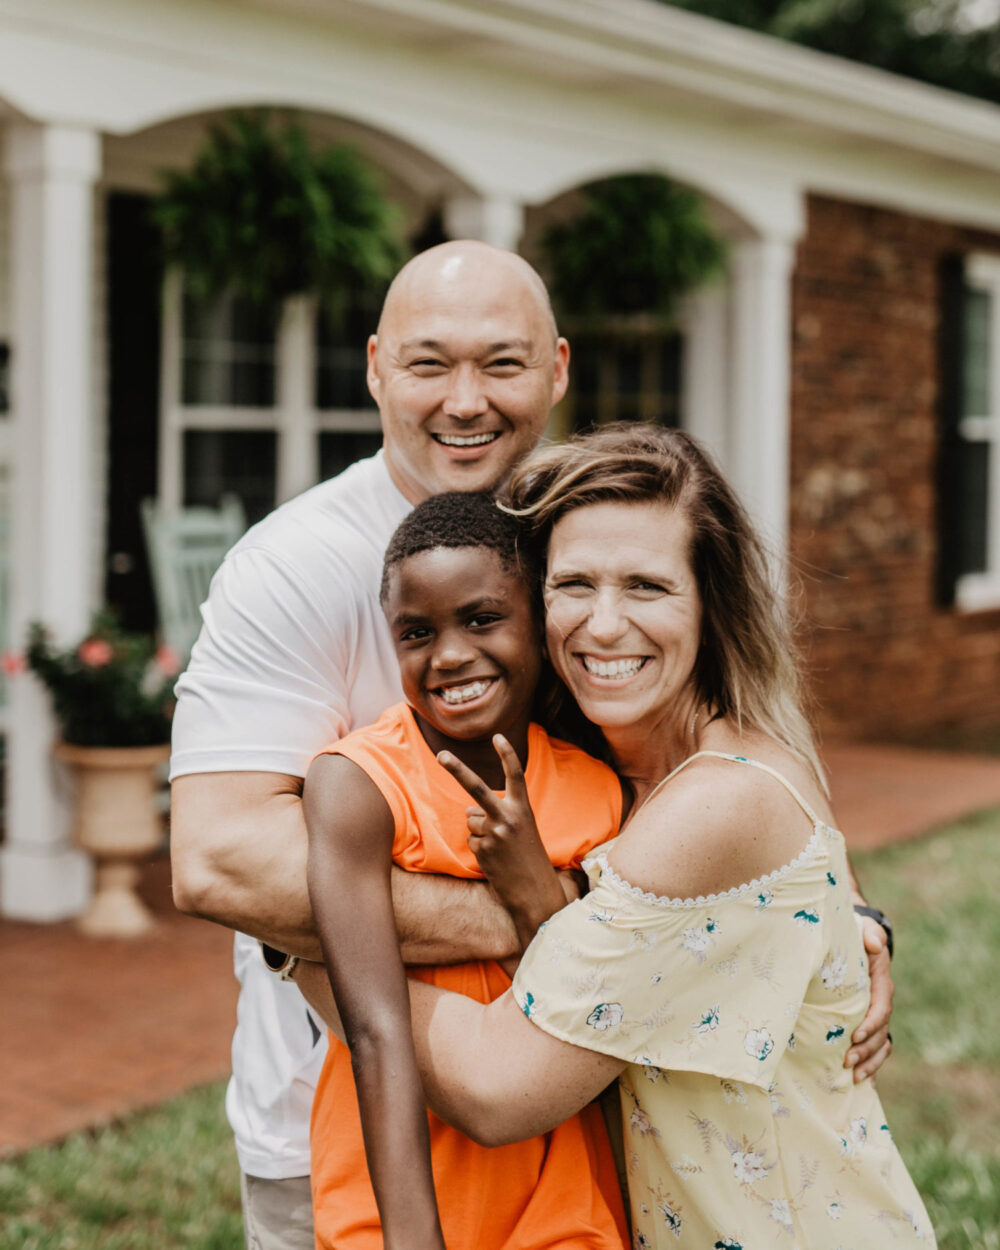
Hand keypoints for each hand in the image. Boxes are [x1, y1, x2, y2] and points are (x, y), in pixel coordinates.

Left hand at [437, 735, 565, 947]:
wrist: (535, 892)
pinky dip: (479, 848)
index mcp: (523, 809)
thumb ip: (496, 814)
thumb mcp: (519, 830)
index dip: (507, 754)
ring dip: (479, 831)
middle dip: (457, 769)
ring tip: (499, 848)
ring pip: (471, 820)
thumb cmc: (528, 857)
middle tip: (441, 754)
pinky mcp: (482, 850)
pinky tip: (494, 859)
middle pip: (477, 787)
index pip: (515, 775)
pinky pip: (470, 840)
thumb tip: (466, 810)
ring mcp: (494, 833)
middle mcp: (508, 817)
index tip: (497, 736)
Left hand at [845, 917, 893, 1081]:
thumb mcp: (864, 928)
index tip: (854, 1036)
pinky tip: (856, 1080)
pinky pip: (875, 1048)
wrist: (853, 941)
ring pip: (880, 1045)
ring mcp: (875, 1016)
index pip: (881, 1007)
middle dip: (866, 1049)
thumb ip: (870, 933)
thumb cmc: (855, 935)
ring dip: (868, 1062)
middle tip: (846, 1060)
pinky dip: (870, 1065)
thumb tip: (875, 943)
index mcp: (881, 982)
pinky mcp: (866, 1024)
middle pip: (880, 1032)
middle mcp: (881, 1002)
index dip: (870, 1024)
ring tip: (851, 1075)